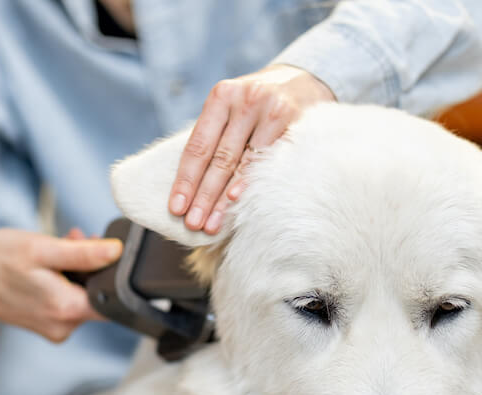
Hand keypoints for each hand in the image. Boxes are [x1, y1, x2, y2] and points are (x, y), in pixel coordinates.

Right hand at [0, 227, 121, 342]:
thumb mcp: (41, 249)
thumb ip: (82, 254)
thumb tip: (115, 251)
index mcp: (67, 311)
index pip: (112, 298)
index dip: (112, 272)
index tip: (103, 251)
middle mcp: (65, 327)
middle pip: (97, 297)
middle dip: (92, 267)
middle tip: (76, 239)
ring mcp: (56, 330)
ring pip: (82, 298)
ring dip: (78, 272)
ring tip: (61, 246)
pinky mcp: (48, 326)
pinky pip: (67, 303)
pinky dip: (65, 283)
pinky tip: (53, 265)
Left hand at [168, 64, 334, 234]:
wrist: (305, 82)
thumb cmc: (259, 107)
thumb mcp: (234, 109)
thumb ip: (216, 137)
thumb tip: (191, 189)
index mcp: (222, 97)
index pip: (198, 146)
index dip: (186, 179)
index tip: (175, 208)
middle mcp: (245, 100)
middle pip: (219, 158)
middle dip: (203, 196)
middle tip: (192, 223)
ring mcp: (271, 111)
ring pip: (242, 164)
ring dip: (223, 199)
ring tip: (210, 225)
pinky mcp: (294, 123)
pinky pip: (267, 162)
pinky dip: (249, 183)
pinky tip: (235, 201)